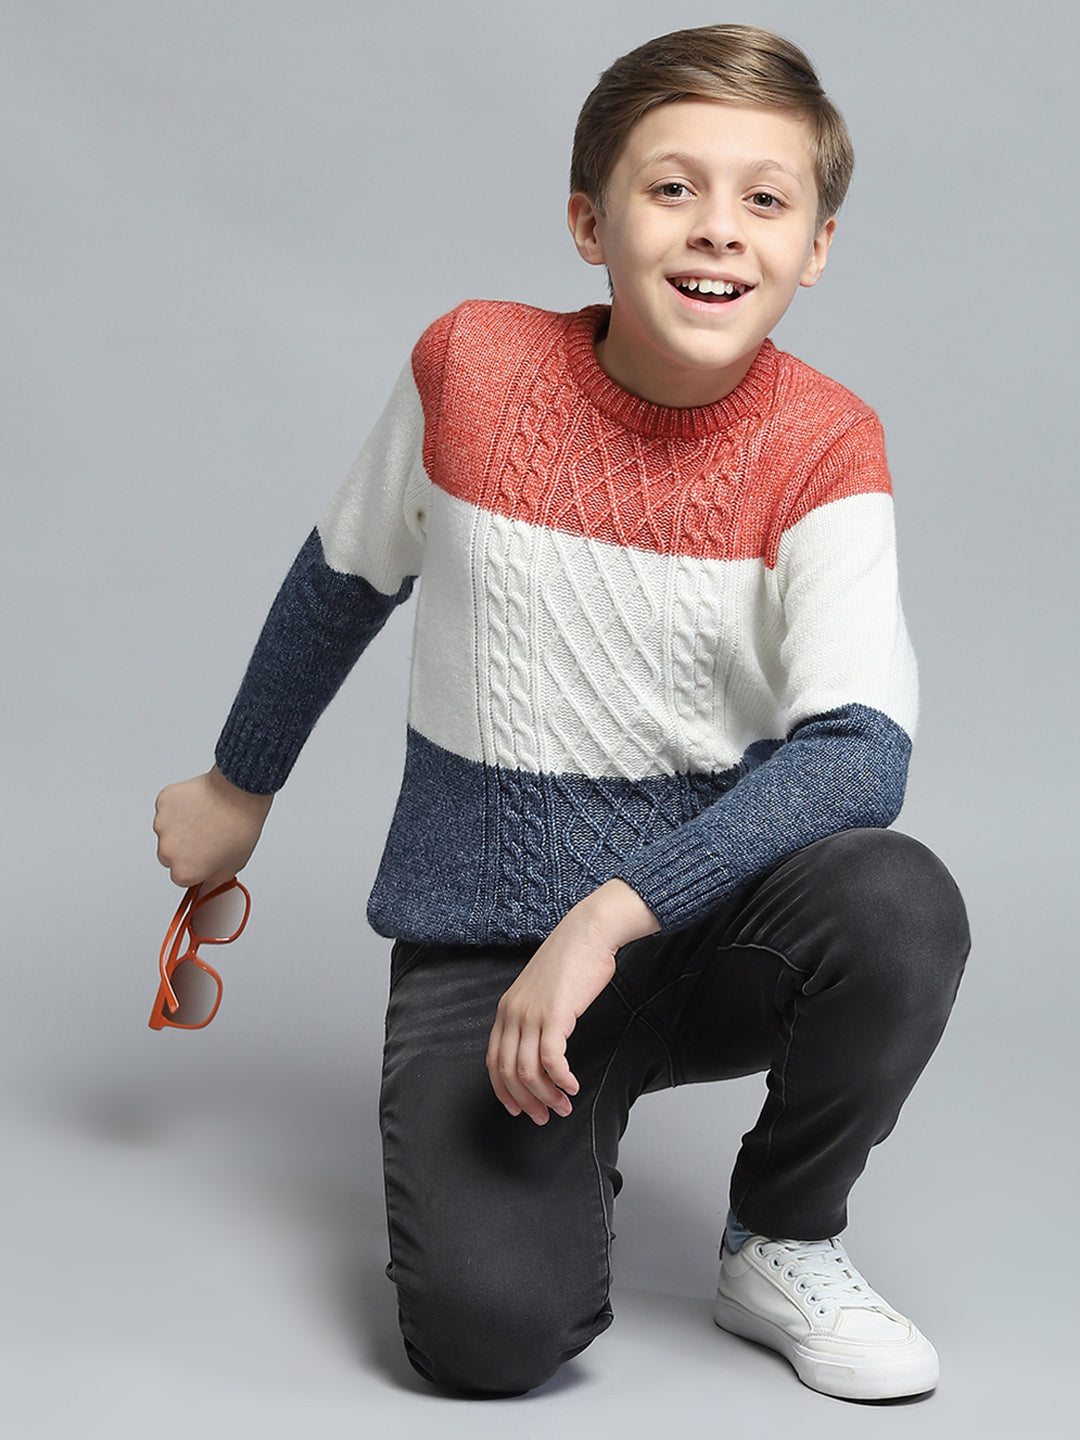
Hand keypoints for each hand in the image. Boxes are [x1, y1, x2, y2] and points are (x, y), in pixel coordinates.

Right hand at [154, 766, 272, 887]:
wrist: (239, 793)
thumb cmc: (239, 826)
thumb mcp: (233, 865)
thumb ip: (214, 878)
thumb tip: (207, 880)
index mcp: (184, 872)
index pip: (181, 877)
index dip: (195, 866)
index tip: (204, 857)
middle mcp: (168, 851)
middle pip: (170, 855)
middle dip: (184, 847)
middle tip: (207, 835)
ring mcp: (162, 825)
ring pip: (167, 829)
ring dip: (181, 825)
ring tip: (206, 816)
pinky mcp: (163, 802)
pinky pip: (168, 807)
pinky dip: (179, 805)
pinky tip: (198, 804)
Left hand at [485, 879, 658, 1124]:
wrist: (588, 932)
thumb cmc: (572, 961)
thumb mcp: (542, 991)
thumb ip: (535, 1016)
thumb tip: (541, 1049)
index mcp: (506, 1010)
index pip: (494, 1061)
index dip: (504, 1091)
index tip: (518, 1108)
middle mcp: (513, 1014)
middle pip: (509, 1072)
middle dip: (526, 1101)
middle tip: (544, 1117)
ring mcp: (531, 1015)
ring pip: (529, 1071)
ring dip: (547, 1096)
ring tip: (563, 1106)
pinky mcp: (555, 1015)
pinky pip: (552, 1060)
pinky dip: (561, 1079)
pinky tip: (572, 1086)